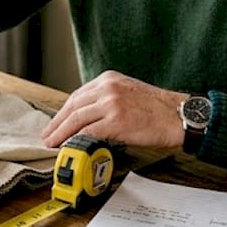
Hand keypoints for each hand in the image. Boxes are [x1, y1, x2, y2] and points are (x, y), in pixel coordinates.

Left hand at [41, 70, 187, 148]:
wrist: (178, 116)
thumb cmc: (158, 109)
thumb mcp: (129, 93)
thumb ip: (107, 100)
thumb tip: (88, 118)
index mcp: (109, 79)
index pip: (78, 95)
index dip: (63, 112)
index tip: (56, 122)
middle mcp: (108, 87)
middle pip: (73, 105)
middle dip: (57, 122)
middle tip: (47, 135)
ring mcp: (111, 103)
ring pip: (76, 119)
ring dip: (61, 133)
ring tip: (53, 143)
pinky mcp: (116, 120)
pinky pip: (88, 132)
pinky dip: (75, 140)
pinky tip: (70, 147)